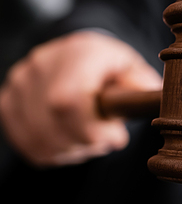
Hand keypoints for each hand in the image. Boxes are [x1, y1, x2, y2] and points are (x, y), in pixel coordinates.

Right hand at [0, 31, 161, 165]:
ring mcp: (21, 83)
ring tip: (88, 137)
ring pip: (39, 138)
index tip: (117, 137)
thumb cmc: (111, 69)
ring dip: (71, 149)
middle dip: (86, 142)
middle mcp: (42, 63)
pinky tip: (69, 140)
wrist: (79, 57)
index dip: (92, 130)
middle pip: (53, 123)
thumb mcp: (135, 72)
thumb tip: (147, 101)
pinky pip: (27, 142)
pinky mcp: (8, 101)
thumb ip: (141, 88)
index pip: (68, 101)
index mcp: (78, 53)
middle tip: (104, 139)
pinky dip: (52, 151)